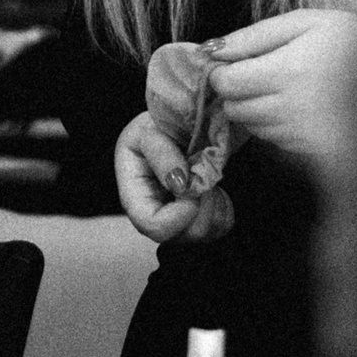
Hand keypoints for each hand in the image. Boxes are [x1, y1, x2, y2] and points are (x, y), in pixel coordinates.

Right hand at [113, 46, 235, 246]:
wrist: (187, 120)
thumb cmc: (164, 121)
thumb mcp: (153, 128)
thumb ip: (161, 153)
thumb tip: (179, 184)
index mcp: (132, 190)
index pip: (150, 224)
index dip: (175, 217)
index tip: (196, 190)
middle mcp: (151, 211)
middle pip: (176, 237)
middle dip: (199, 211)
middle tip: (208, 180)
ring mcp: (174, 218)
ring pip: (198, 236)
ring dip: (213, 209)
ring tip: (212, 181)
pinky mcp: (195, 219)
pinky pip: (216, 231)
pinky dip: (223, 212)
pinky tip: (218, 191)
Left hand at [205, 8, 356, 171]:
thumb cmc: (352, 41)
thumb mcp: (306, 22)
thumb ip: (255, 35)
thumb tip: (213, 49)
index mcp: (285, 72)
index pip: (226, 84)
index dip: (223, 72)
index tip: (236, 63)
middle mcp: (290, 109)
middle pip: (235, 109)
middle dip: (238, 92)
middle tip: (258, 75)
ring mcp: (302, 134)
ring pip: (253, 127)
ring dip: (256, 110)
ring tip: (282, 89)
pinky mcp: (313, 150)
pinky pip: (276, 141)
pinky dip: (277, 125)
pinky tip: (298, 106)